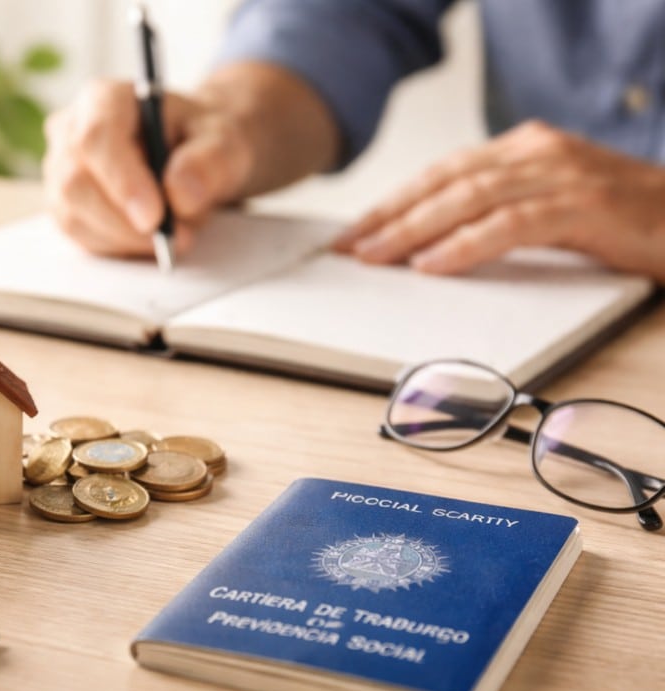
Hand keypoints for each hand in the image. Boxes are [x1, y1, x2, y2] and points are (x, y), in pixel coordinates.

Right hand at [42, 80, 255, 257]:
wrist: (195, 157)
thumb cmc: (203, 141)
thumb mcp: (225, 141)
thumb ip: (210, 161)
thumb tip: (180, 194)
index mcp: (104, 99)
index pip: (96, 137)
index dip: (122, 180)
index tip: (154, 216)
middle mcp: (71, 132)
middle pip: (76, 184)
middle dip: (125, 223)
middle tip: (174, 238)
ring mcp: (62, 172)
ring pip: (74, 217)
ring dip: (126, 239)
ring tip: (173, 233)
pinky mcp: (66, 208)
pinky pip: (82, 238)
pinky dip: (120, 248)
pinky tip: (150, 238)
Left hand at [334, 121, 664, 280]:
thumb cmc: (622, 220)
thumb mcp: (549, 209)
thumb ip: (498, 216)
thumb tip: (431, 247)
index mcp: (524, 150)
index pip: (442, 174)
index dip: (393, 204)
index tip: (352, 234)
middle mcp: (536, 153)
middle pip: (444, 181)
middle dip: (389, 216)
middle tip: (346, 247)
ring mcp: (561, 174)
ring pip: (468, 199)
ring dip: (413, 229)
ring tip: (375, 256)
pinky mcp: (583, 204)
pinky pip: (510, 224)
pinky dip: (465, 244)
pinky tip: (432, 264)